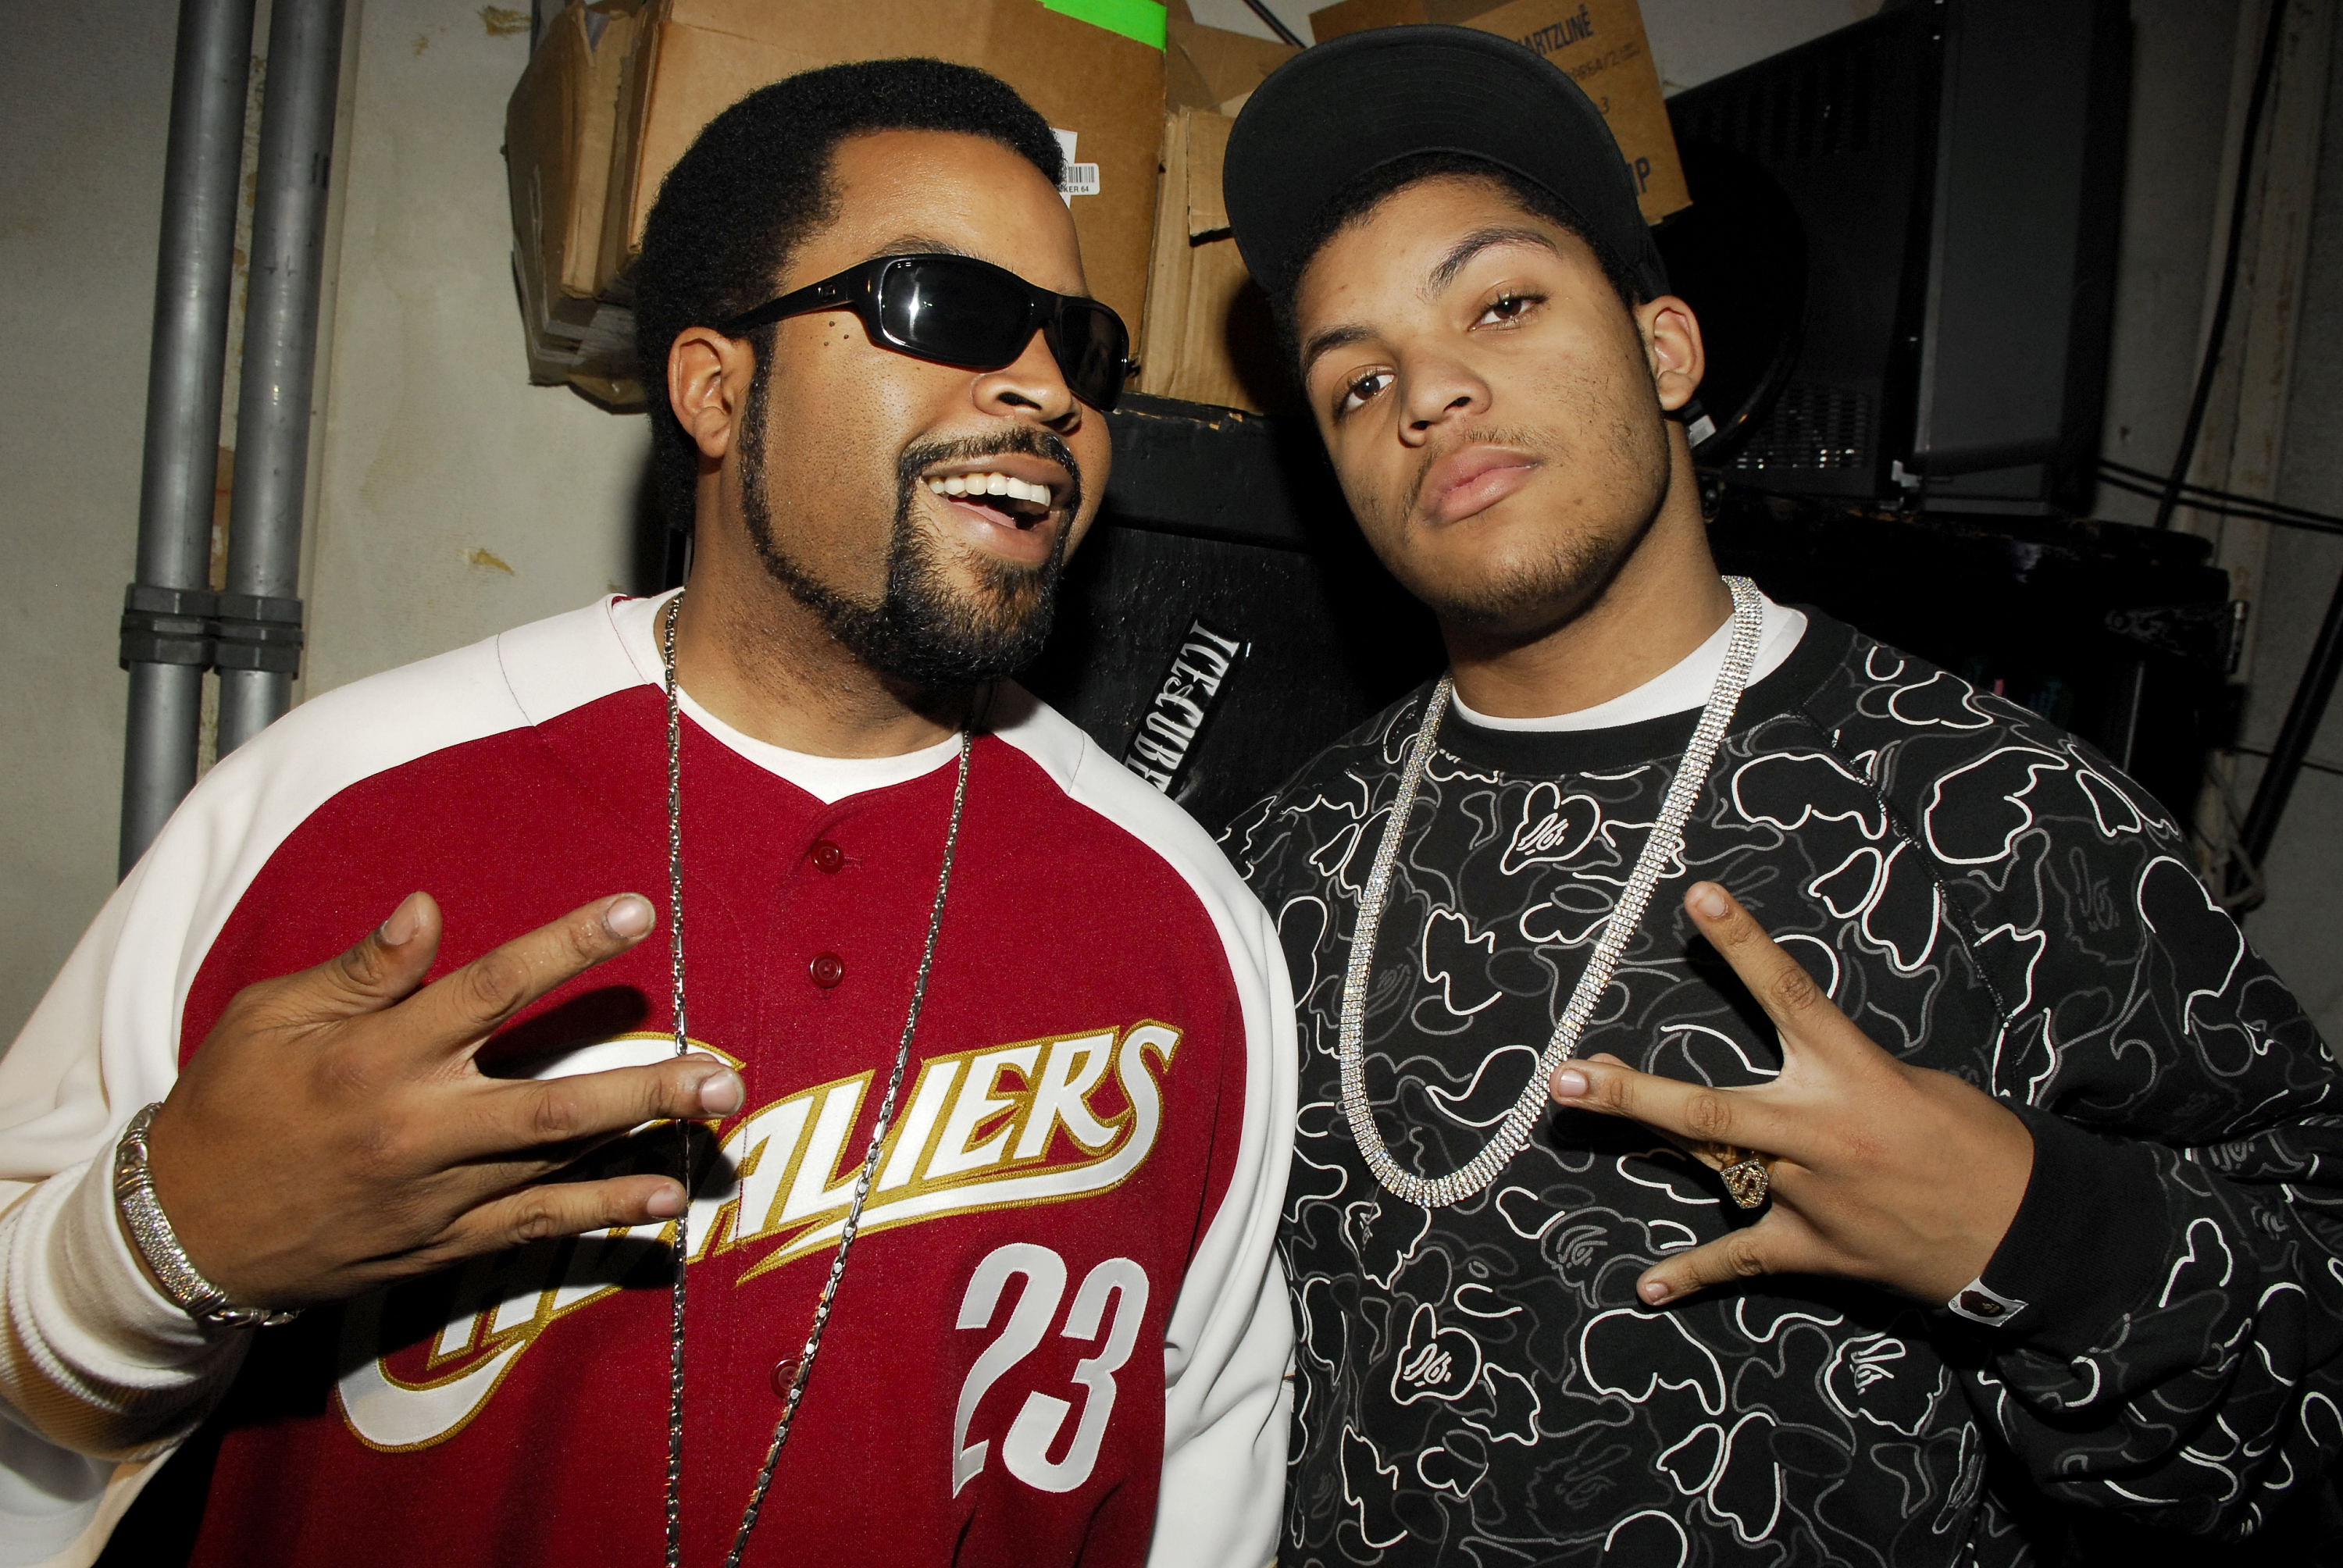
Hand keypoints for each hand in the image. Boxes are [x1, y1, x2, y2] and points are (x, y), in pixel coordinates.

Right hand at [142, 890, 742, 1310]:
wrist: (182, 1237)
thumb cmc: (228, 1106)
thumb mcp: (270, 1018)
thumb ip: (362, 971)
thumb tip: (428, 909)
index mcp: (377, 1057)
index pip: (490, 990)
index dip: (567, 947)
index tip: (637, 910)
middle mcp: (418, 1127)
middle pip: (551, 1101)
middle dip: (644, 1086)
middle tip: (722, 1073)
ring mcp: (436, 1195)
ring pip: (556, 1164)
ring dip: (642, 1143)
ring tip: (717, 1121)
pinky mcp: (440, 1245)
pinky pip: (535, 1227)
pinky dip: (602, 1215)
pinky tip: (664, 1204)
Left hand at [1550, 881, 2033, 1306]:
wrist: (2030, 1232)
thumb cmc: (1977, 1142)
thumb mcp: (1912, 1081)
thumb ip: (1836, 1072)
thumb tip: (1776, 1072)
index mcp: (1856, 1074)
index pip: (1790, 996)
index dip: (1744, 943)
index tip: (1698, 895)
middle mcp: (1822, 1133)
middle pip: (1711, 1111)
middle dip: (1632, 1094)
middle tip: (1565, 1074)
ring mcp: (1811, 1196)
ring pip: (1712, 1165)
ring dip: (1647, 1140)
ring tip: (1579, 1107)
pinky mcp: (1815, 1249)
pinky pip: (1742, 1260)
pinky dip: (1691, 1274)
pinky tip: (1647, 1287)